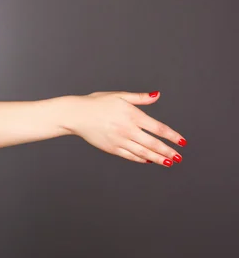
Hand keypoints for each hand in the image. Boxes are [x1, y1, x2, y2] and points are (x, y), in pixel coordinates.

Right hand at [68, 91, 185, 166]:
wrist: (76, 115)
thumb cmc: (96, 103)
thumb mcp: (119, 95)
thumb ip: (139, 98)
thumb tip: (157, 95)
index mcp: (131, 115)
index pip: (157, 128)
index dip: (172, 136)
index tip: (182, 142)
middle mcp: (127, 129)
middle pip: (152, 143)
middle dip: (168, 151)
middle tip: (179, 157)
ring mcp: (119, 140)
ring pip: (142, 152)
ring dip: (157, 158)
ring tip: (168, 162)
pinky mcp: (111, 148)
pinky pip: (129, 155)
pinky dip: (140, 159)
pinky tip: (148, 160)